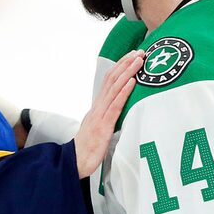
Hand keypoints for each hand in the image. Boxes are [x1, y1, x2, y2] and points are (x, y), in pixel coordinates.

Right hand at [74, 50, 143, 178]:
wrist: (74, 162)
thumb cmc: (87, 149)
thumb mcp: (98, 128)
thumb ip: (106, 118)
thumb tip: (118, 112)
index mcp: (97, 107)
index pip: (108, 81)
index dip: (120, 67)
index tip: (131, 56)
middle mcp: (97, 107)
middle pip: (111, 79)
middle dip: (126, 64)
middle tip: (139, 52)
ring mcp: (99, 116)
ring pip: (114, 88)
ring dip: (127, 72)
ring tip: (138, 60)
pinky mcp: (103, 127)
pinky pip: (115, 106)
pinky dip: (124, 92)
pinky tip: (132, 82)